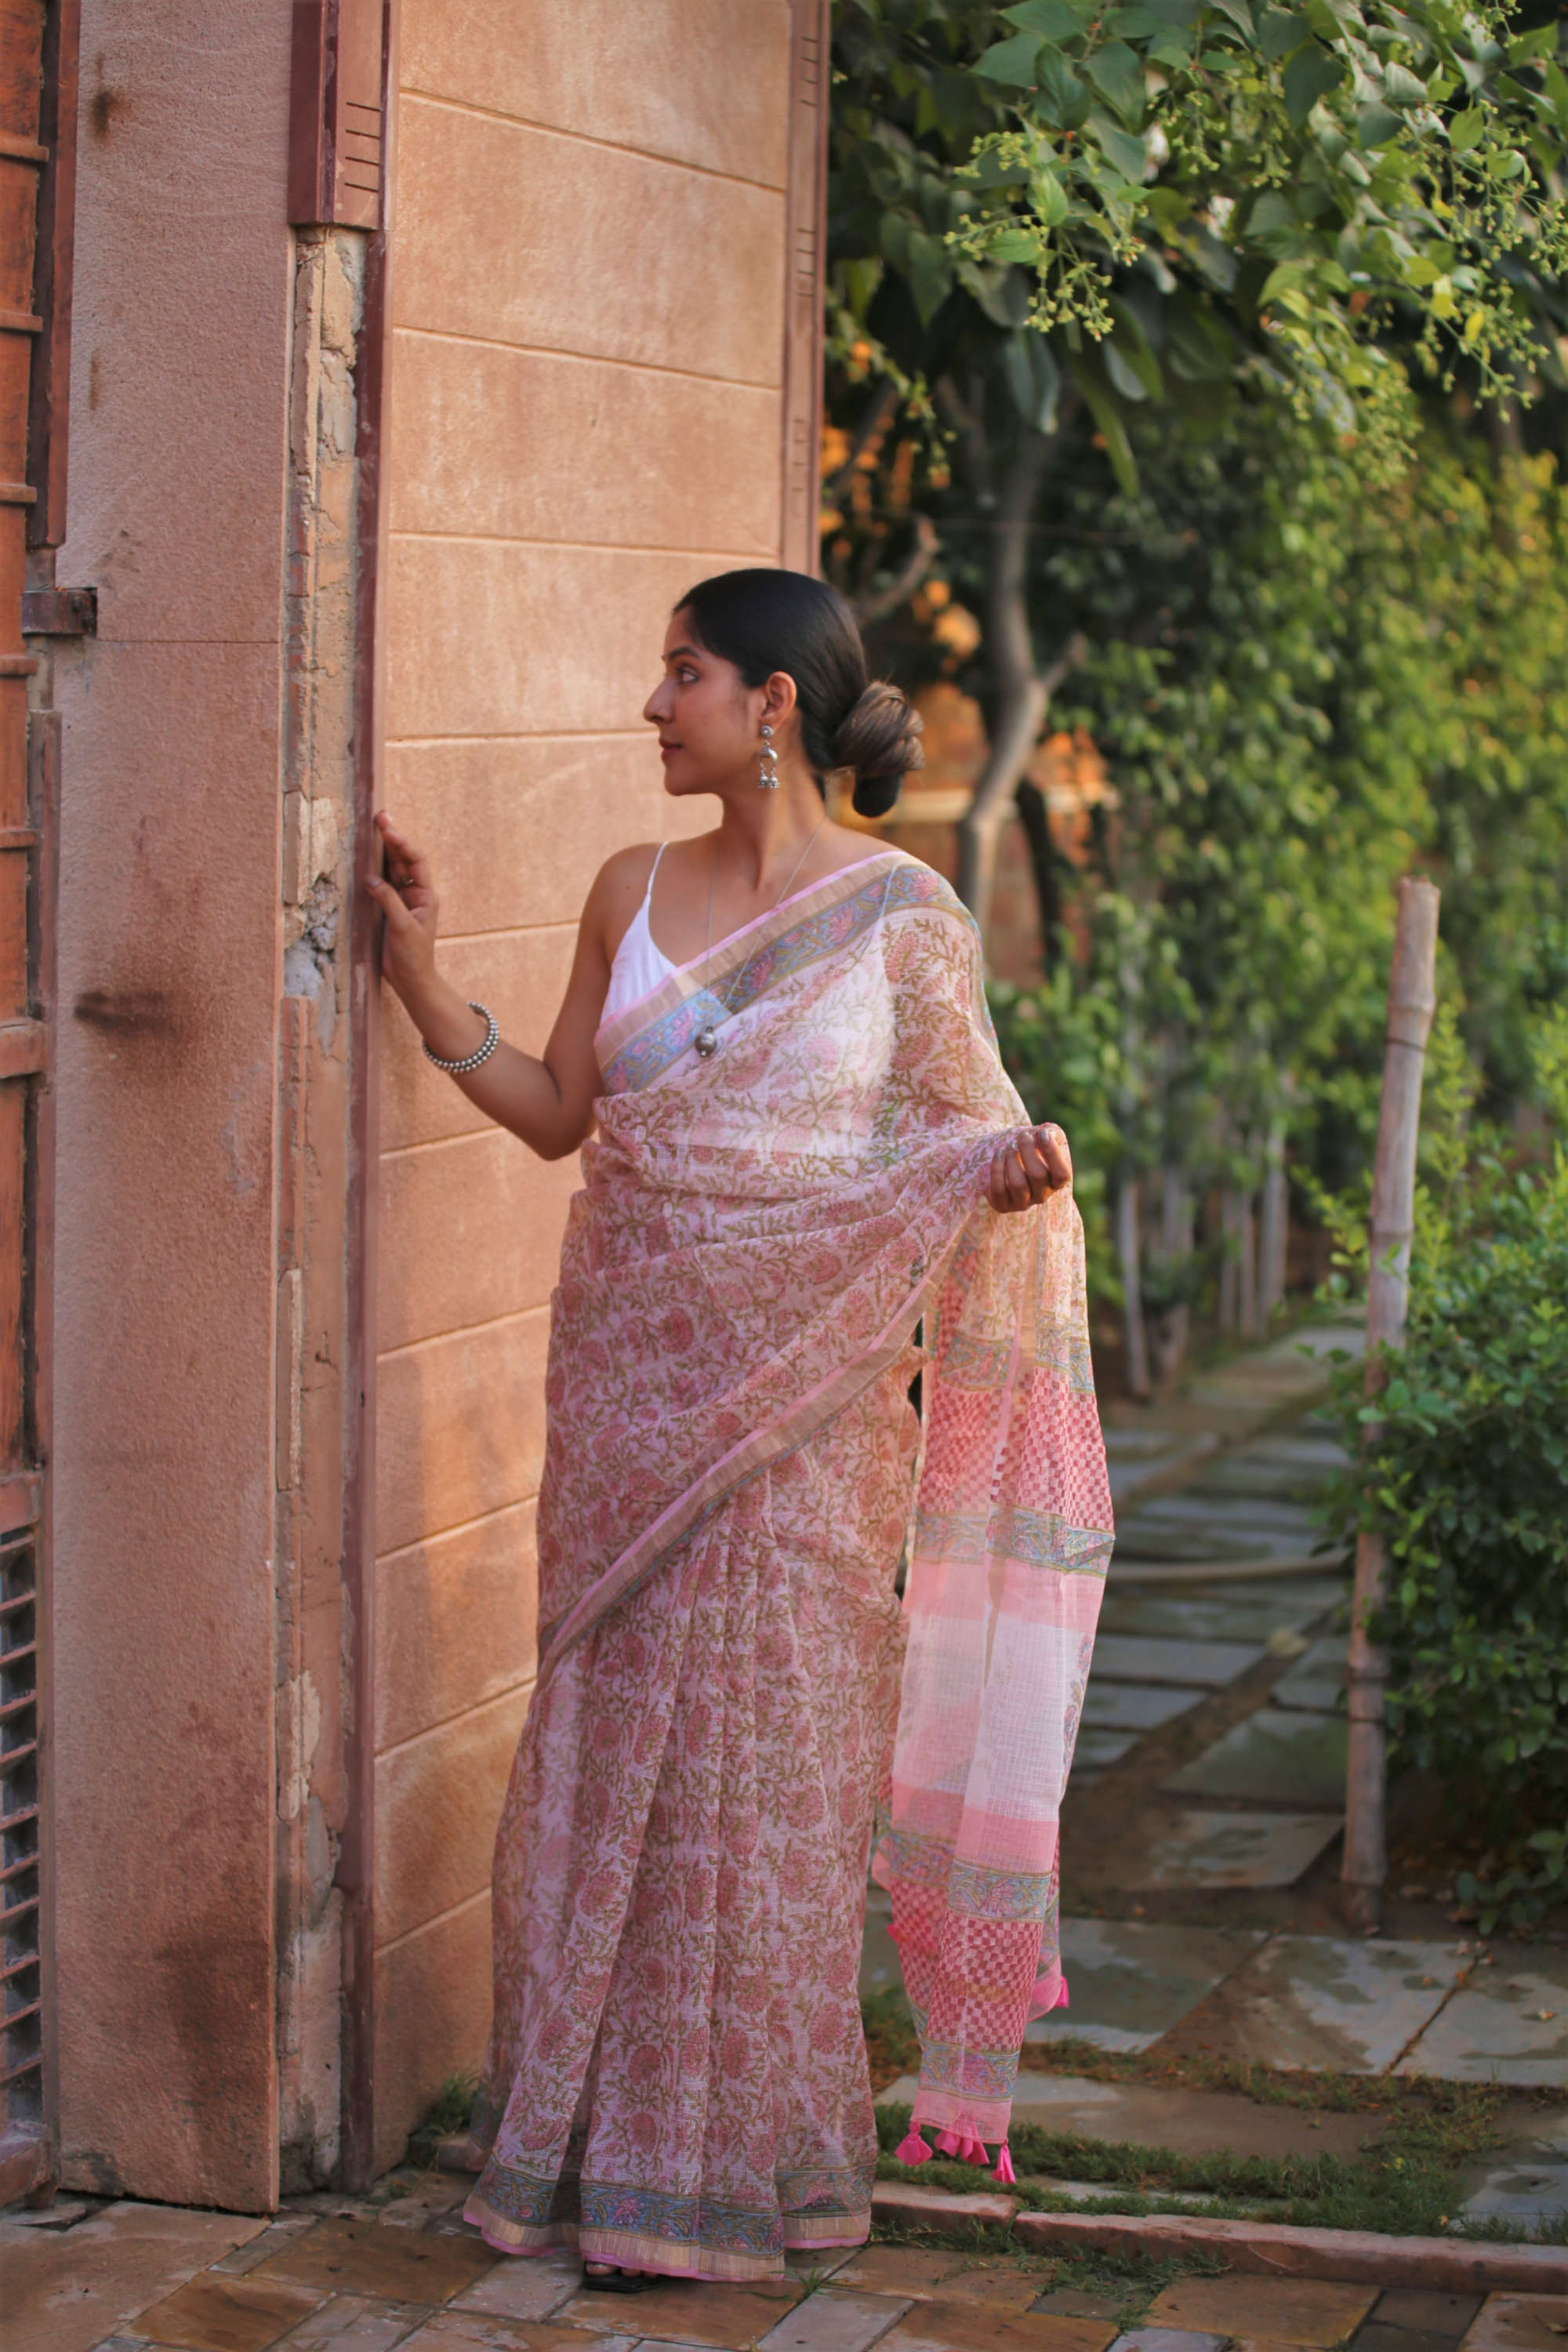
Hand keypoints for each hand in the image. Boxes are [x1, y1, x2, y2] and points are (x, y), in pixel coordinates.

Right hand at [367, 812, 438, 1003]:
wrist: (410, 979)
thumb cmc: (413, 955)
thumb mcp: (402, 927)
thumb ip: (388, 900)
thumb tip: (371, 878)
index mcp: (426, 895)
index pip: (415, 861)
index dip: (402, 842)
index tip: (387, 828)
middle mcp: (416, 893)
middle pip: (404, 859)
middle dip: (392, 838)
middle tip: (379, 817)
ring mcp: (403, 900)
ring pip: (393, 868)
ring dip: (383, 850)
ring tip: (372, 829)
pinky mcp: (390, 908)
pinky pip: (382, 883)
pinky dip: (375, 869)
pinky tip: (366, 857)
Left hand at [986, 1123, 1070, 1213]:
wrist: (1008, 1164)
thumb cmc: (1032, 1151)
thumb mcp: (1045, 1141)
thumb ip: (1053, 1133)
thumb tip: (1049, 1133)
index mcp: (1056, 1182)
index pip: (1062, 1174)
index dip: (1052, 1152)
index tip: (1042, 1133)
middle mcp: (1042, 1196)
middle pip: (1038, 1175)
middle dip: (1028, 1150)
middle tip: (1022, 1135)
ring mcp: (1022, 1203)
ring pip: (1018, 1184)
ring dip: (1012, 1159)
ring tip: (1009, 1146)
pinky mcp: (1003, 1205)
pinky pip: (999, 1191)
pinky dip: (997, 1169)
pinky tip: (999, 1153)